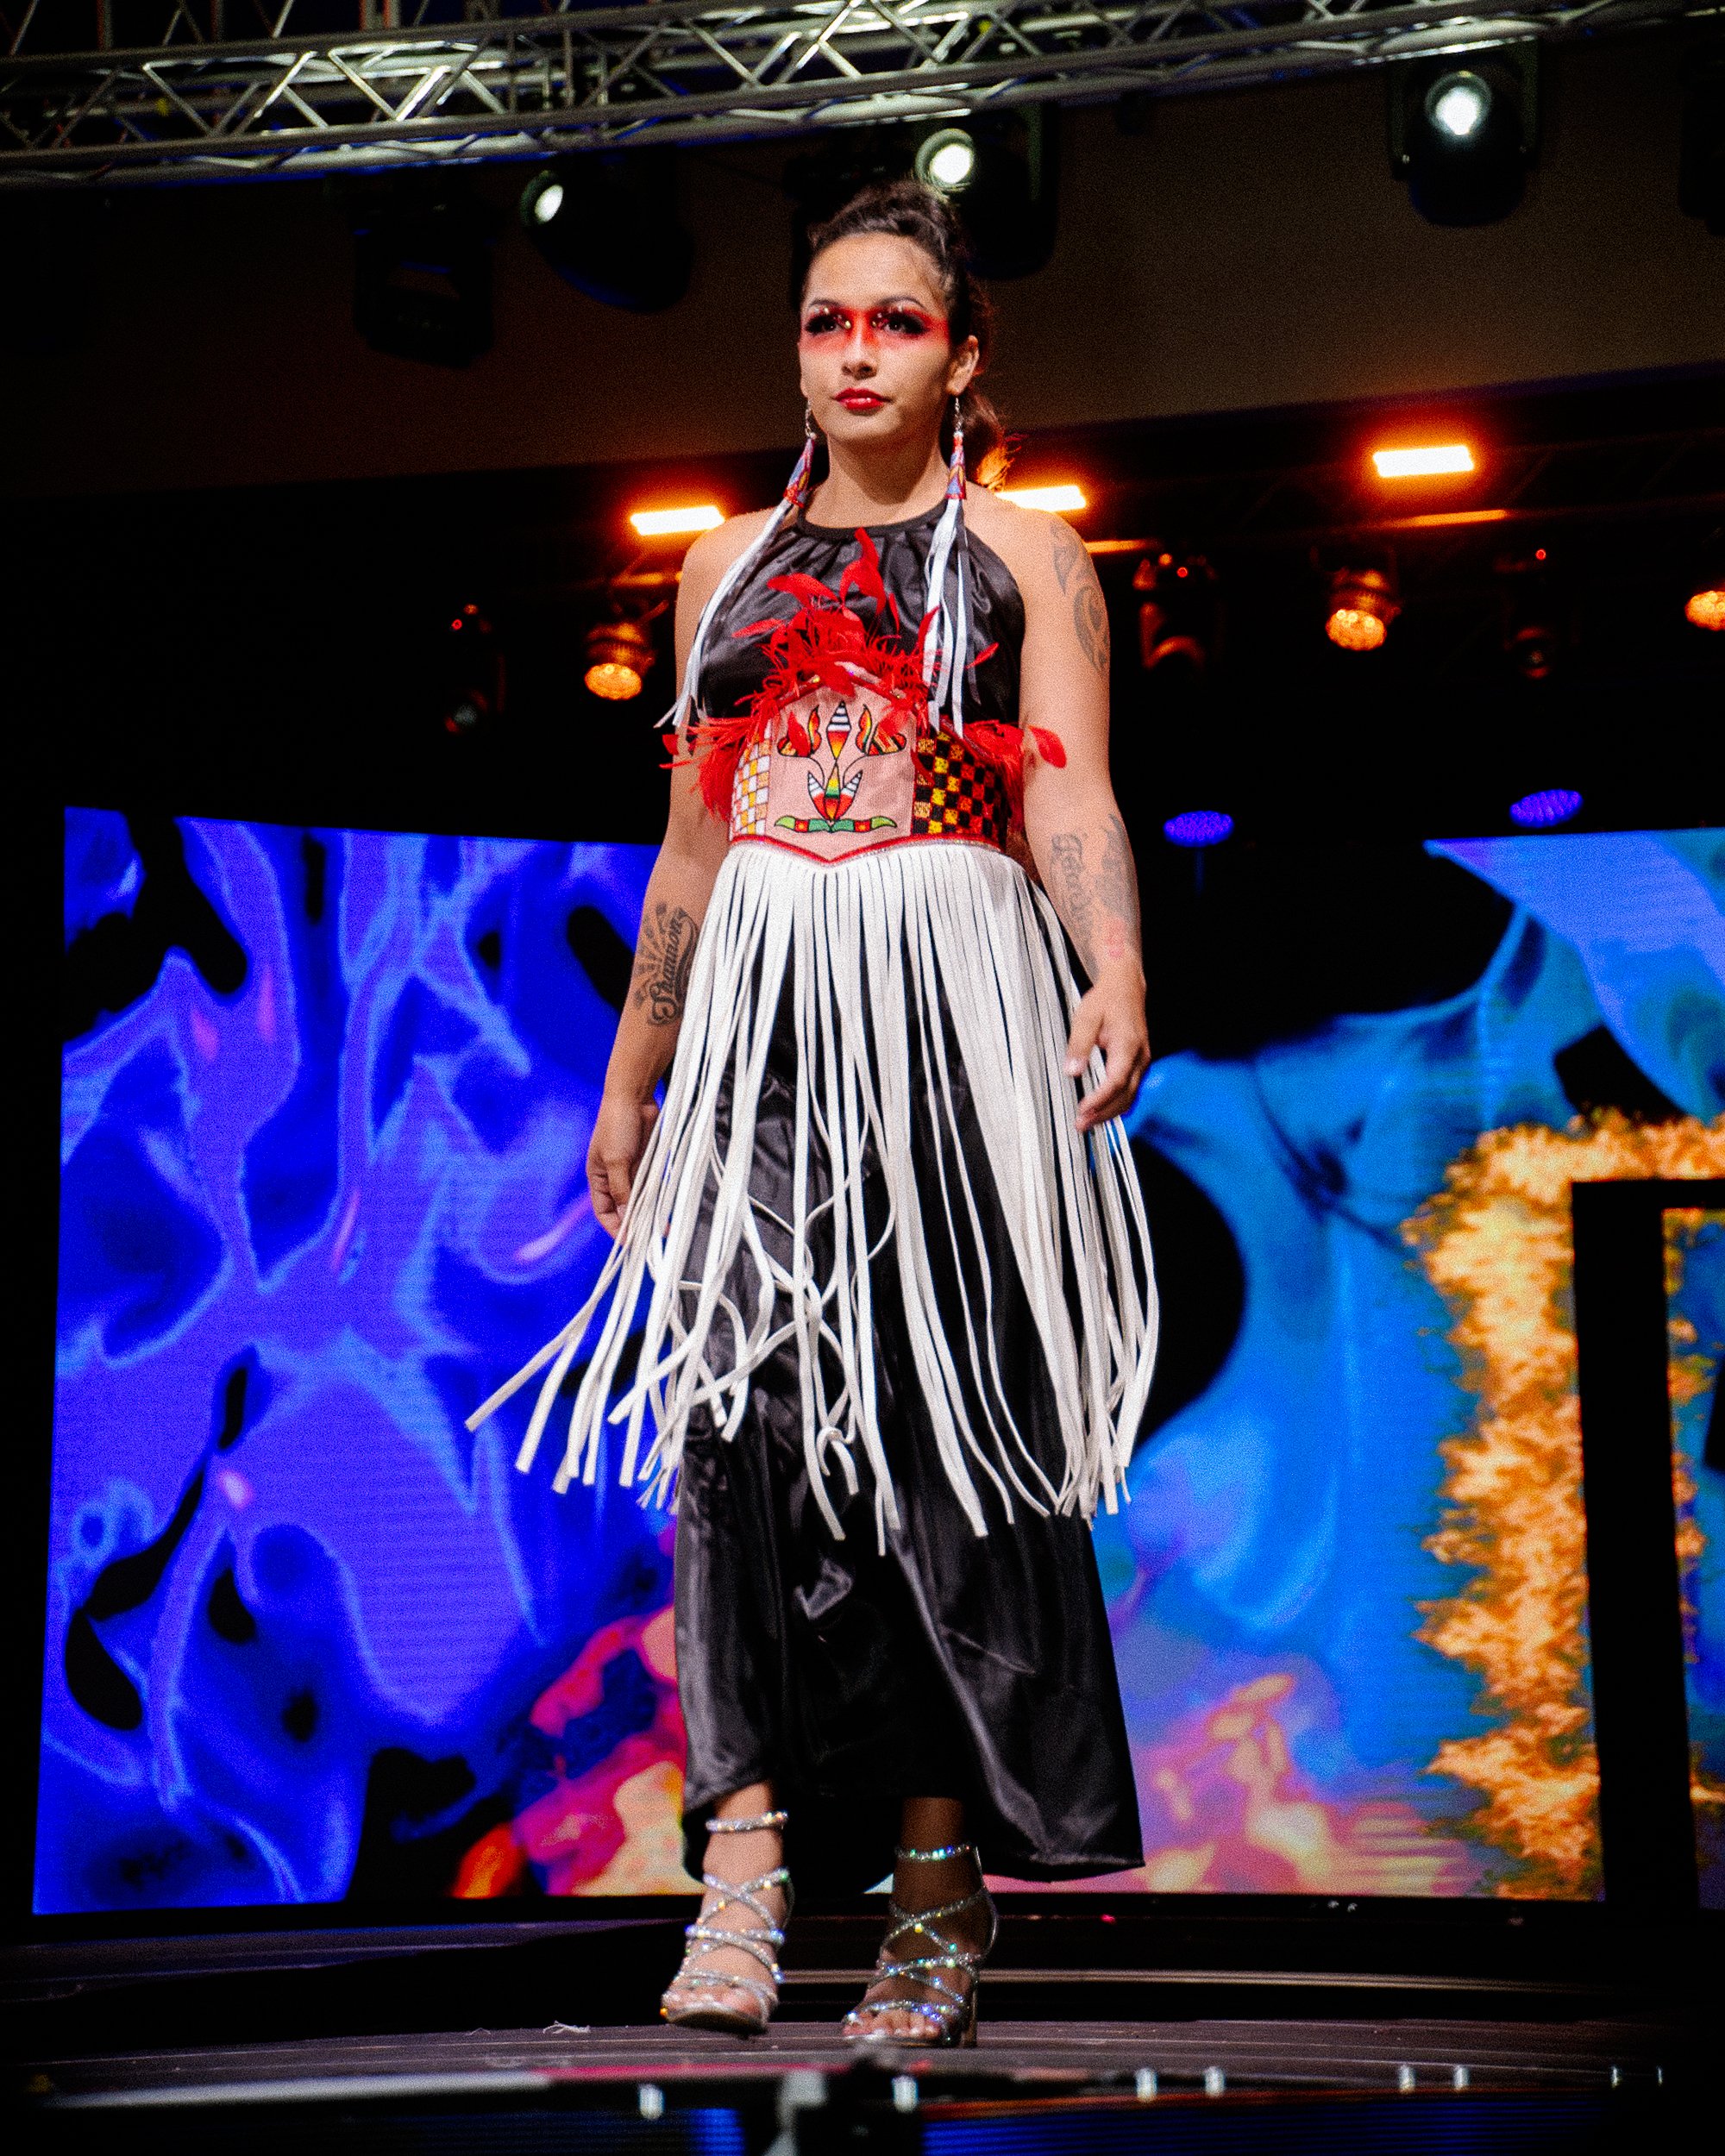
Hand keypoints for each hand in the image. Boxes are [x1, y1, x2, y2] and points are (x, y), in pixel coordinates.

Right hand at [587, 1090, 659, 1237]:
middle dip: (635, 1224)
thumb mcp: (617, 1161)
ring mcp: (631, 1169)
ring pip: (640, 1198)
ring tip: (662, 1228)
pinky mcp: (647, 1161)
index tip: (628, 1243)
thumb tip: (627, 1219)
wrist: (633, 1096)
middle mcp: (613, 1176)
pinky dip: (659, 1196)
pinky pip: (653, 1185)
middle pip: (624, 1208)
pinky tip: (667, 1207)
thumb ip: (623, 1190)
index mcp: (597, 1177)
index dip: (614, 1228)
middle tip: (650, 1239)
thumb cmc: (617, 1125)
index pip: (604, 1211)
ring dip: (650, 1212)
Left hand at [1065, 968, 1149, 1133]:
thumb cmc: (1105, 1000)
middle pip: (1126, 1095)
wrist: (1125, 987)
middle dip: (1103, 1113)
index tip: (1082, 1110)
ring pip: (1130, 1096)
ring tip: (1087, 1122)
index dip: (1100, 1100)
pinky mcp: (1138, 1064)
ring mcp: (1142, 1062)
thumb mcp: (1086, 1017)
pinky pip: (1130, 1090)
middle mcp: (1140, 1057)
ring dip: (1109, 1113)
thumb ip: (1079, 1045)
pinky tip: (1100, 1111)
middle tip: (1080, 1125)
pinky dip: (1116, 1104)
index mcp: (1128, 1045)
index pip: (1116, 1081)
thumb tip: (1071, 1072)